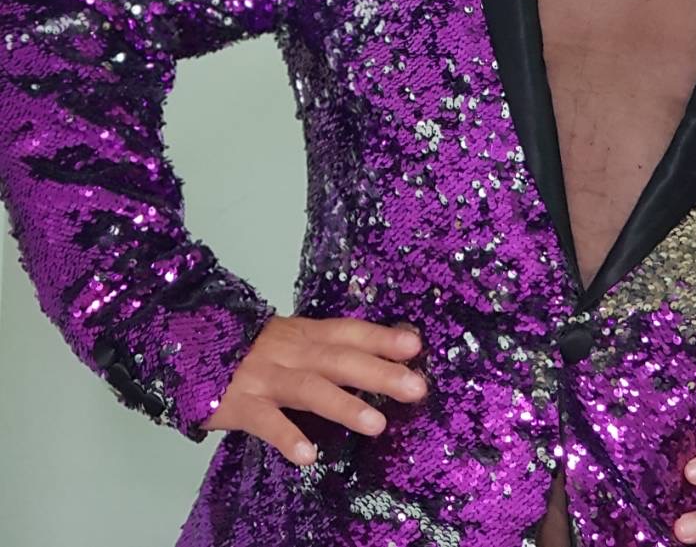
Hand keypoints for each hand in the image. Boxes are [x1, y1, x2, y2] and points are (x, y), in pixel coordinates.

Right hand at [201, 314, 427, 465]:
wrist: (187, 342)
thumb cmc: (250, 350)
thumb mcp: (291, 340)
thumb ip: (327, 347)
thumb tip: (380, 356)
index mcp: (305, 335)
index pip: (349, 332)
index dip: (381, 337)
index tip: (416, 345)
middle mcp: (291, 353)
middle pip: (340, 359)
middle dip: (379, 373)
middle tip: (416, 388)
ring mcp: (266, 377)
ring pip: (309, 389)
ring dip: (344, 405)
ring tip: (376, 424)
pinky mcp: (240, 404)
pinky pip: (266, 422)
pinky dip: (286, 436)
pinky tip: (308, 456)